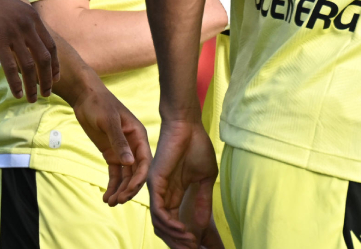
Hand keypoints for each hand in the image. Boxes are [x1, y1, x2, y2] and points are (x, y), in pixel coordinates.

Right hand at [0, 0, 57, 101]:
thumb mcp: (14, 9)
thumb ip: (24, 24)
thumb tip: (29, 42)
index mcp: (33, 17)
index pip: (51, 45)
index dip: (55, 64)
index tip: (55, 78)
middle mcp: (27, 25)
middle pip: (44, 58)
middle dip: (47, 79)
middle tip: (47, 93)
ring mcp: (13, 33)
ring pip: (29, 65)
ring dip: (32, 85)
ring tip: (32, 98)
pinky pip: (10, 67)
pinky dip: (16, 83)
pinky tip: (17, 93)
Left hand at [68, 75, 151, 204]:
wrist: (85, 98)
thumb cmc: (100, 104)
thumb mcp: (109, 122)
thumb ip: (119, 142)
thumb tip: (130, 163)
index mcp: (139, 136)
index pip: (144, 161)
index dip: (139, 178)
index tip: (129, 191)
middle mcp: (134, 146)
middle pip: (136, 172)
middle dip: (129, 188)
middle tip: (117, 201)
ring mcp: (122, 151)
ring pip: (126, 175)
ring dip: (120, 189)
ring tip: (110, 202)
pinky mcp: (111, 154)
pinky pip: (115, 173)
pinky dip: (112, 185)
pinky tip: (106, 196)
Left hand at [150, 118, 220, 248]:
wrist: (188, 125)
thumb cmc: (197, 146)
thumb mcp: (205, 179)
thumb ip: (202, 201)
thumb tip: (202, 224)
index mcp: (173, 193)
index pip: (174, 222)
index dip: (184, 236)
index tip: (197, 246)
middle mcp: (162, 194)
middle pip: (165, 227)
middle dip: (179, 242)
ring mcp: (157, 189)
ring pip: (161, 223)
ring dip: (175, 236)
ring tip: (190, 243)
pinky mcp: (155, 183)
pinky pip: (160, 211)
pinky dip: (171, 224)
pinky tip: (184, 230)